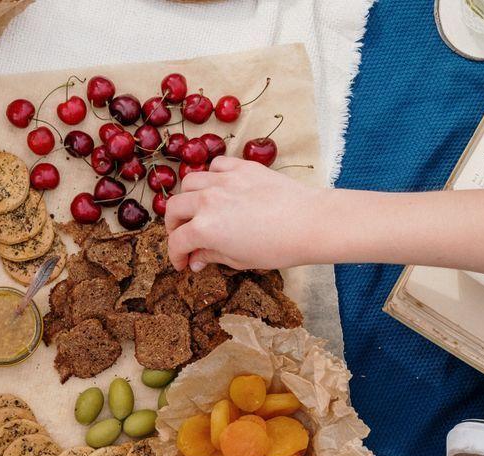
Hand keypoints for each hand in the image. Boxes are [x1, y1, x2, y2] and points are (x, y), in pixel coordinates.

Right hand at [165, 156, 328, 271]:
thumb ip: (212, 256)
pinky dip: (211, 176)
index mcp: (204, 228)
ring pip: (190, 182)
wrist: (309, 222)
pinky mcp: (242, 167)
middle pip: (174, 208)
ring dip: (188, 198)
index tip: (182, 263)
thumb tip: (196, 260)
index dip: (175, 256)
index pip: (177, 241)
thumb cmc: (278, 247)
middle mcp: (207, 200)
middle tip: (183, 236)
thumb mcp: (240, 260)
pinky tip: (219, 187)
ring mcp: (224, 180)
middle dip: (173, 225)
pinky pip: (216, 165)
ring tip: (197, 209)